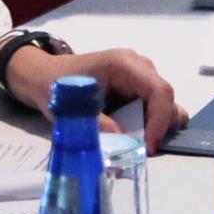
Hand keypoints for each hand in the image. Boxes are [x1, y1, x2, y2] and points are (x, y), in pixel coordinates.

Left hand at [2, 45, 186, 154]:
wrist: (45, 75)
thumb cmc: (56, 84)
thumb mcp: (71, 108)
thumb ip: (98, 125)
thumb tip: (122, 144)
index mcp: (124, 64)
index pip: (159, 90)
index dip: (160, 120)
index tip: (148, 146)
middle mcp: (139, 67)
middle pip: (167, 100)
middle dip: (160, 127)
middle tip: (142, 149)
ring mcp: (140, 78)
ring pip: (166, 106)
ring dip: (156, 128)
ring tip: (135, 143)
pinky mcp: (138, 91)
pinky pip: (156, 111)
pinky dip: (150, 127)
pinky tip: (133, 136)